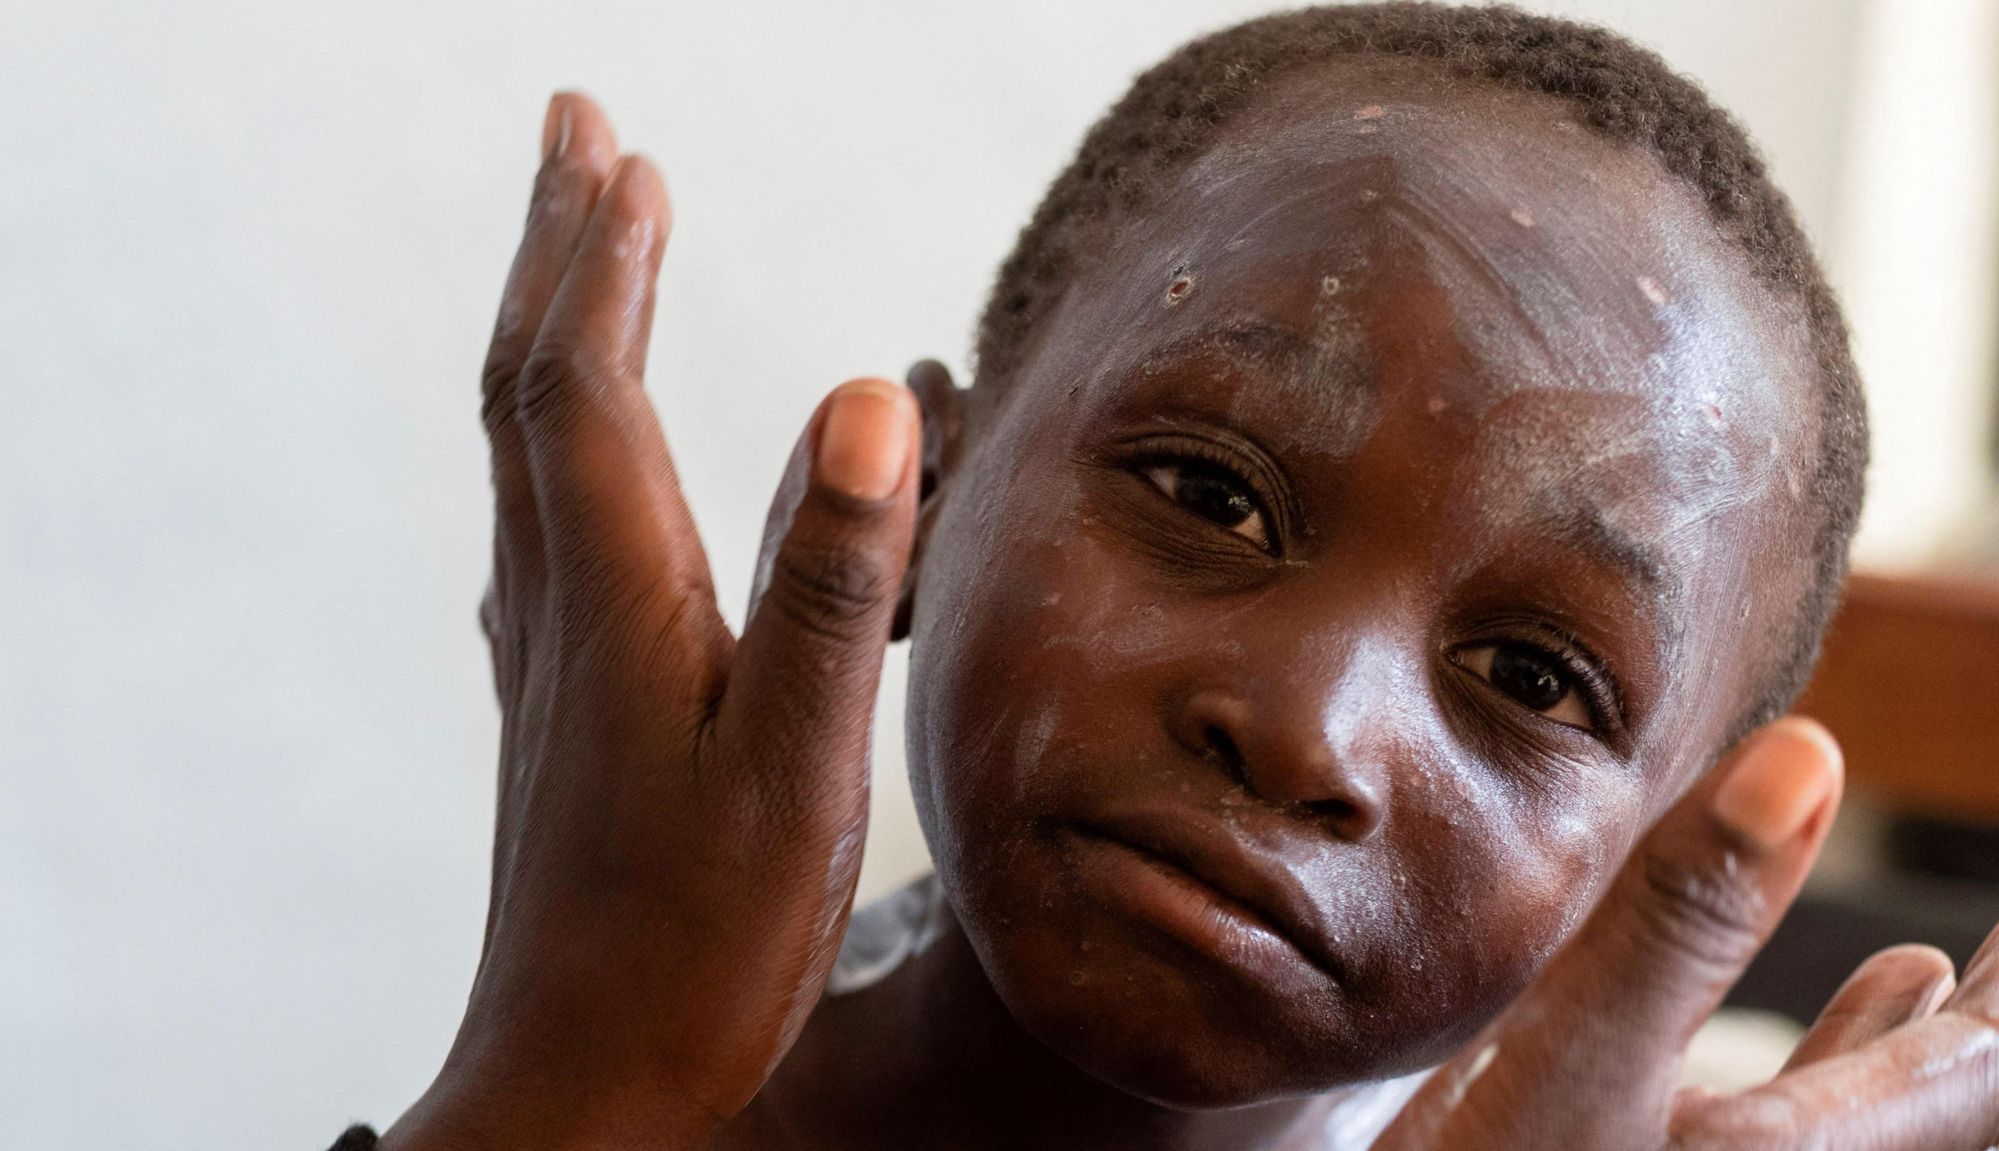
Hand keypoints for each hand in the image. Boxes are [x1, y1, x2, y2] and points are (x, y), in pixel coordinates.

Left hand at [382, 93, 920, 1149]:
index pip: (586, 381)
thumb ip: (836, 581)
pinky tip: (591, 463)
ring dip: (562, 333)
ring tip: (593, 255)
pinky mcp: (558, 706)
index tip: (621, 148)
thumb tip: (867, 394)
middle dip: (558, 253)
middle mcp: (560, 607)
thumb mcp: (796, 762)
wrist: (580, 1084)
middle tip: (580, 140)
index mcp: (617, 599)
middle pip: (531, 390)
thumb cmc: (698, 946)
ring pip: (531, 453)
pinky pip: (547, 525)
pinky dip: (568, 439)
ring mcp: (548, 658)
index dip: (602, 257)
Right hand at [1376, 717, 1998, 1150]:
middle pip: (1933, 1113)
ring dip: (1894, 1051)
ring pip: (1850, 1132)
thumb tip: (1806, 760)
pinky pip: (1769, 1149)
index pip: (1973, 1078)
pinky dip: (1794, 1082)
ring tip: (1927, 980)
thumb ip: (1680, 919)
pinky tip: (1764, 1057)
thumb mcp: (1565, 1061)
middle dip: (1984, 1023)